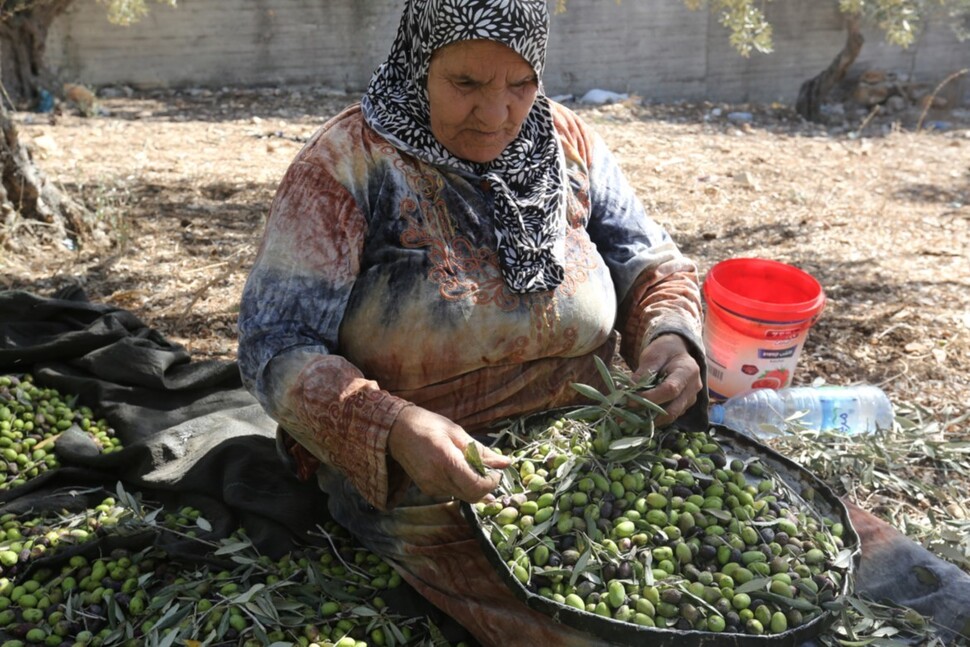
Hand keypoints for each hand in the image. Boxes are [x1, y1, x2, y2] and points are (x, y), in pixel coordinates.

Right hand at [388, 405, 510, 502]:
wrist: (396, 431)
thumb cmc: (428, 425)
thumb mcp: (457, 432)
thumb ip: (481, 451)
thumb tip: (505, 462)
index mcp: (446, 460)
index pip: (475, 485)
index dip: (491, 482)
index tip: (495, 472)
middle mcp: (437, 478)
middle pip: (471, 496)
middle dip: (485, 487)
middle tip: (489, 471)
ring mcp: (430, 486)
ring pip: (463, 496)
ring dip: (474, 486)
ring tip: (474, 467)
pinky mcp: (427, 489)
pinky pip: (452, 493)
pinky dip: (461, 486)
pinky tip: (460, 471)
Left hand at [632, 334, 702, 426]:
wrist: (677, 351)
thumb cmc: (664, 350)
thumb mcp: (652, 355)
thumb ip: (643, 372)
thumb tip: (630, 390)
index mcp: (687, 371)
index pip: (670, 390)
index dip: (650, 398)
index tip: (630, 400)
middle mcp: (693, 388)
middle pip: (673, 409)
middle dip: (649, 415)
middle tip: (627, 417)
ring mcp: (690, 399)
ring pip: (671, 416)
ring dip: (650, 420)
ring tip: (629, 419)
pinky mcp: (684, 406)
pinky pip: (670, 416)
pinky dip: (654, 418)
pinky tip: (638, 416)